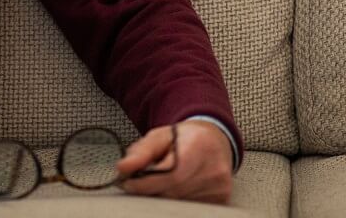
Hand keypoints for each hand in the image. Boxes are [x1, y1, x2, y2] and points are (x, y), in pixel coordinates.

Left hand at [116, 121, 232, 204]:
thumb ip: (141, 152)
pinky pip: (191, 209)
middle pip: (173, 193)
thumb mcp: (160, 136)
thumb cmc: (184, 138)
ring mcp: (220, 186)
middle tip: (139, 185)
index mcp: (199, 146)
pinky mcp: (222, 199)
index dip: (145, 184)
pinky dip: (178, 203)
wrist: (214, 141)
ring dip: (164, 198)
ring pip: (180, 205)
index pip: (170, 174)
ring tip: (161, 183)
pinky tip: (177, 189)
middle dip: (152, 191)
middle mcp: (214, 168)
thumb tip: (123, 168)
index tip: (129, 184)